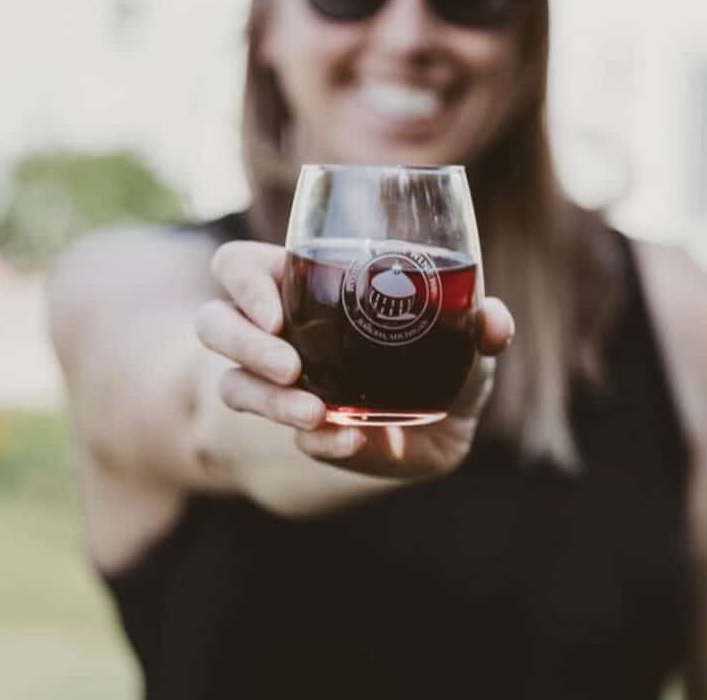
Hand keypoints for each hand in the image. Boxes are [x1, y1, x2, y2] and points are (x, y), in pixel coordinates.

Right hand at [195, 240, 513, 480]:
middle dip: (242, 342)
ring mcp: (279, 385)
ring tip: (311, 411)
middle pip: (215, 322)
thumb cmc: (440, 359)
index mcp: (302, 286)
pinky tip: (346, 439)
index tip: (276, 309)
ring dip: (265, 398)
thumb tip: (492, 320)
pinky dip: (316, 439)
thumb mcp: (462, 339)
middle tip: (289, 364)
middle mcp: (277, 332)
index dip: (242, 282)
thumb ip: (478, 324)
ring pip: (231, 383)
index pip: (238, 267)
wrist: (435, 429)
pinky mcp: (300, 430)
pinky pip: (286, 434)